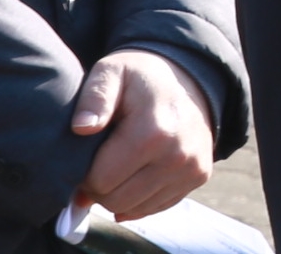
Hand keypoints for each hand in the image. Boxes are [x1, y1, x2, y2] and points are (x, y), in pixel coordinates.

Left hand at [71, 49, 214, 221]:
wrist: (188, 76)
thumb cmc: (140, 77)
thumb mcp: (112, 71)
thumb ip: (95, 97)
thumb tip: (82, 128)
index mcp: (153, 131)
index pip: (100, 181)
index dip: (84, 172)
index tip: (88, 153)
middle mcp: (178, 155)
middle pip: (116, 200)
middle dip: (99, 187)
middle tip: (100, 161)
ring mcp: (192, 168)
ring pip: (135, 208)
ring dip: (119, 193)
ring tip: (119, 164)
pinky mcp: (199, 176)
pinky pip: (156, 206)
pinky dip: (140, 197)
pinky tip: (137, 172)